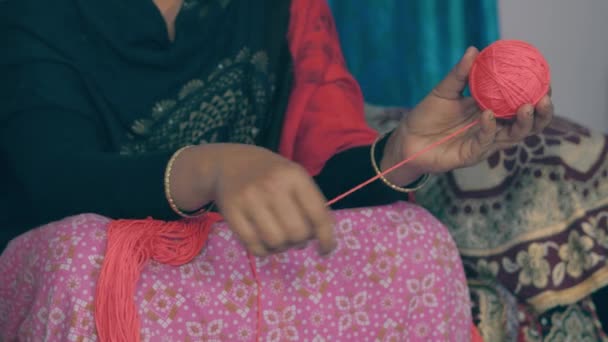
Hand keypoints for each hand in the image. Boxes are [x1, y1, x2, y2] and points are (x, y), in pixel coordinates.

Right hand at [171, 144, 335, 256]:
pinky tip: (265, 241)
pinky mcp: (232, 213)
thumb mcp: (294, 176)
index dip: (326, 238)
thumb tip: (321, 238)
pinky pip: (254, 246)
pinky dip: (264, 250)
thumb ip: (311, 203)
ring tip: (280, 238)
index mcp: (294, 176)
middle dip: (300, 241)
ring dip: (282, 247)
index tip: (325, 249)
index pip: (318, 214)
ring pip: (276, 242)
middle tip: (296, 237)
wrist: (228, 163)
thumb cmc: (270, 174)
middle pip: (297, 233)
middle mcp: (272, 186)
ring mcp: (250, 199)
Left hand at [382, 47, 553, 183]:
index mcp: (491, 110)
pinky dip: (489, 128)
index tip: (546, 80)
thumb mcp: (444, 91)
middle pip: (526, 124)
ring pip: (512, 136)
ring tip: (527, 106)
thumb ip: (460, 74)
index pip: (521, 105)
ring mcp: (484, 143)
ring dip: (522, 122)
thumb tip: (475, 50)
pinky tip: (489, 114)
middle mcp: (492, 128)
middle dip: (541, 113)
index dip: (537, 95)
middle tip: (545, 97)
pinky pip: (485, 142)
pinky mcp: (471, 155)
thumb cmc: (426, 115)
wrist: (406, 138)